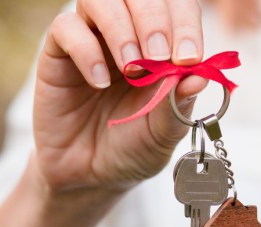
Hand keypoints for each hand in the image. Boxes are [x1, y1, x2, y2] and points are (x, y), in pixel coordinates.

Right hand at [33, 0, 206, 192]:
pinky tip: (100, 82)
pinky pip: (67, 28)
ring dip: (121, 29)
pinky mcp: (59, 54)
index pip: (178, 7)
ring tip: (131, 69)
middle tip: (159, 57)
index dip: (185, 23)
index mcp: (163, 47)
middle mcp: (129, 35)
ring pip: (102, 0)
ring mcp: (93, 41)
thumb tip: (201, 75)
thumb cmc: (133, 148)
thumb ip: (179, 104)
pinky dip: (86, 51)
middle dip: (155, 20)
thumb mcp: (164, 133)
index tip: (188, 56)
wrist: (92, 176)